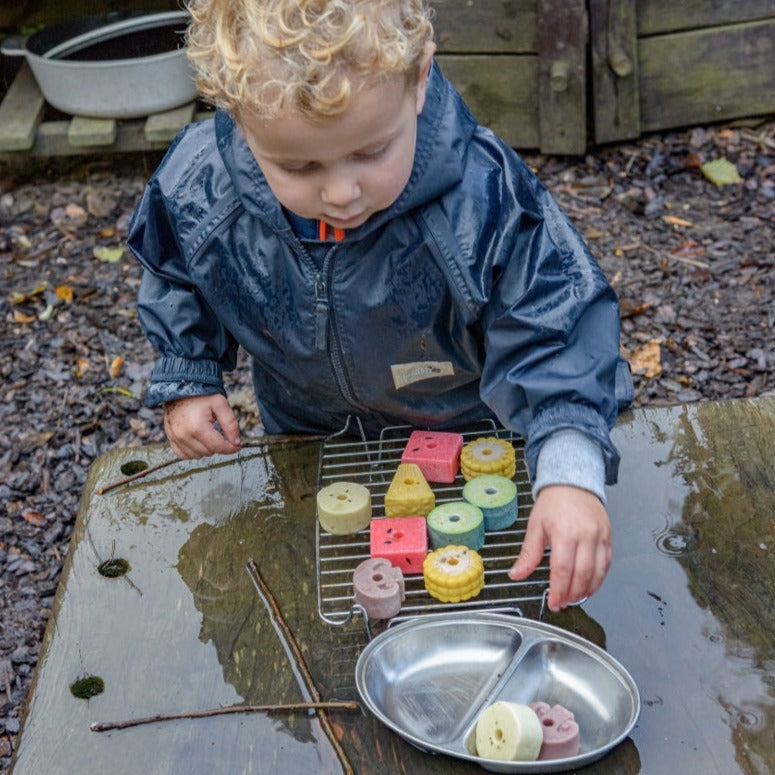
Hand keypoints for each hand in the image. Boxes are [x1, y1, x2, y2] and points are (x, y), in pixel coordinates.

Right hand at [163, 394, 240, 458]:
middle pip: (209, 452)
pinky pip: (185, 455)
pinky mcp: (171, 440)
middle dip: (218, 444)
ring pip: (198, 456)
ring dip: (206, 448)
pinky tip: (198, 440)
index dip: (231, 448)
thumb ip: (231, 423)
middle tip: (217, 430)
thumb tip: (237, 442)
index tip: (236, 444)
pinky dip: (194, 451)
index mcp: (197, 427)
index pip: (218, 447)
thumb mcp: (220, 404)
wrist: (180, 389)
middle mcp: (184, 435)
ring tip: (207, 433)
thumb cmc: (200, 396)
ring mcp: (175, 439)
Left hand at [507, 485, 611, 611]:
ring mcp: (600, 536)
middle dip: (572, 594)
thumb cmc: (553, 502)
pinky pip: (607, 564)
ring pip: (598, 572)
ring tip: (574, 597)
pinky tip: (589, 585)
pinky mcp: (608, 537)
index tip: (553, 602)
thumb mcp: (535, 526)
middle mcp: (586, 535)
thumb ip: (528, 554)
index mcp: (564, 532)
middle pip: (582, 575)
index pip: (562, 570)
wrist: (573, 483)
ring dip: (587, 590)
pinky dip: (599, 579)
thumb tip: (516, 574)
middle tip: (562, 602)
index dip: (558, 590)